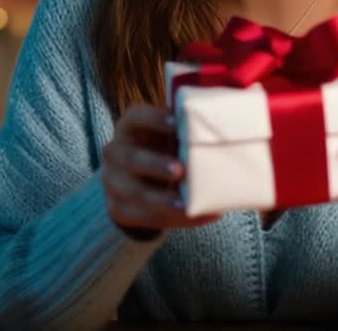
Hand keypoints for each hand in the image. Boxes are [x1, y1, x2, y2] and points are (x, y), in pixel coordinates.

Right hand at [102, 104, 220, 237]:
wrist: (137, 184)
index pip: (136, 117)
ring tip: (187, 204)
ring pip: (136, 193)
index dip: (155, 119)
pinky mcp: (118, 209)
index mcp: (129, 128)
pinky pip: (145, 217)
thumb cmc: (161, 152)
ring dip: (163, 200)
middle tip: (180, 170)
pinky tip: (196, 215)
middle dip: (155, 165)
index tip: (178, 123)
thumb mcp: (166, 138)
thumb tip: (225, 127)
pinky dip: (174, 219)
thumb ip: (185, 133)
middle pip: (131, 158)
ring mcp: (112, 182)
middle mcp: (115, 153)